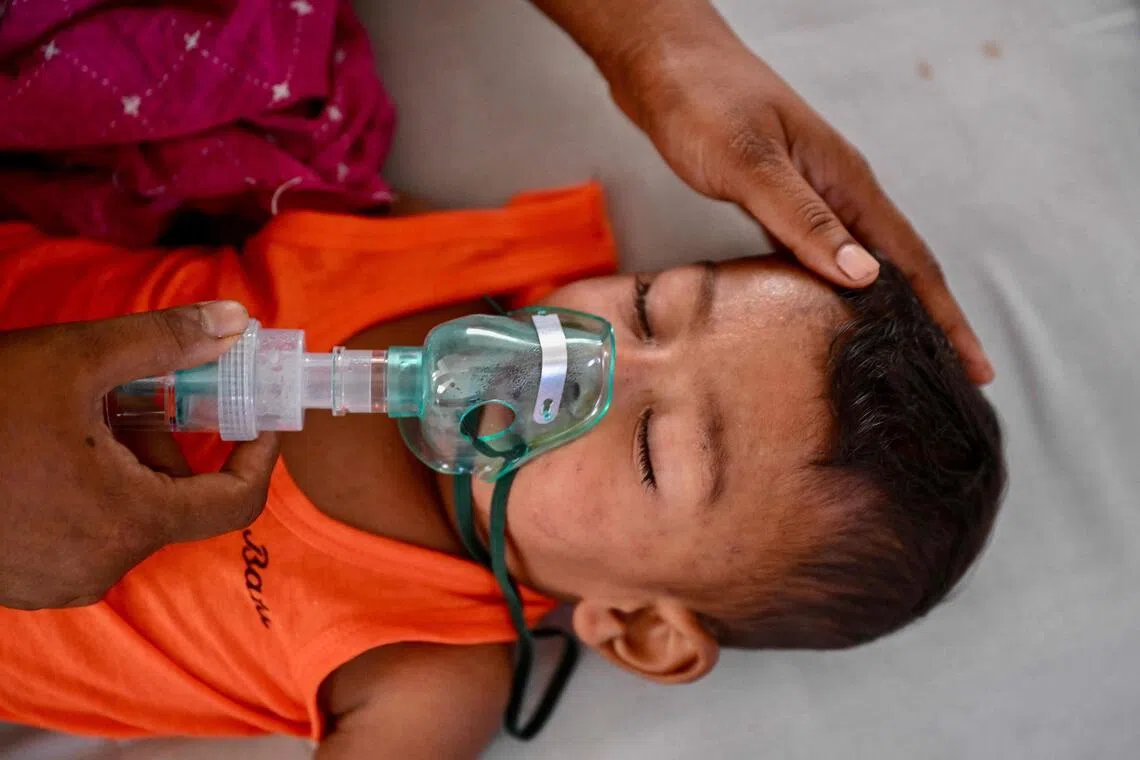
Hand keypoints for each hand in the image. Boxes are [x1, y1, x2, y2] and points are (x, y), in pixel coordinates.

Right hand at [0, 302, 278, 609]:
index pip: (235, 503)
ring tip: (70, 416)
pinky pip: (82, 533)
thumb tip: (238, 323)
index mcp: (128, 520)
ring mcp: (56, 582)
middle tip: (129, 395)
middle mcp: (101, 566)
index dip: (258, 456)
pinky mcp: (20, 583)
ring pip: (126, 515)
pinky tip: (41, 451)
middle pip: (173, 501)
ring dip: (120, 464)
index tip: (257, 418)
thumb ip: (165, 342)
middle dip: (163, 444)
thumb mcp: (75, 360)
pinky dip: (85, 491)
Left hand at [607, 30, 992, 382]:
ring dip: (887, 310)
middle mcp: (837, 190)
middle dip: (931, 321)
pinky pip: (819, 255)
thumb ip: (804, 219)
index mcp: (845, 182)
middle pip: (898, 268)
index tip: (975, 365)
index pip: (912, 261)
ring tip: (904, 358)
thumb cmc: (704, 101)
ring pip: (860, 264)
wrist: (664, 63)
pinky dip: (835, 292)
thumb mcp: (753, 164)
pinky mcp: (777, 200)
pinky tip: (830, 316)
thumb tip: (863, 275)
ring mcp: (809, 195)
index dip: (946, 316)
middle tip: (953, 376)